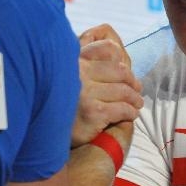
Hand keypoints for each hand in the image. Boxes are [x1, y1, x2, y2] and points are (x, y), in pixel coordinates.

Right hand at [72, 24, 142, 147]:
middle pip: (120, 71)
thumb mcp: (69, 77)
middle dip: (132, 82)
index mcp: (74, 60)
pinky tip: (130, 115)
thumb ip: (87, 62)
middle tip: (137, 90)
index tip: (126, 73)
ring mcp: (85, 92)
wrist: (48, 137)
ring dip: (135, 99)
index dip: (122, 60)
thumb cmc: (63, 106)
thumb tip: (116, 50)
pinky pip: (122, 108)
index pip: (107, 48)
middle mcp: (78, 73)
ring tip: (136, 104)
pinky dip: (130, 112)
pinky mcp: (92, 112)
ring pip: (124, 91)